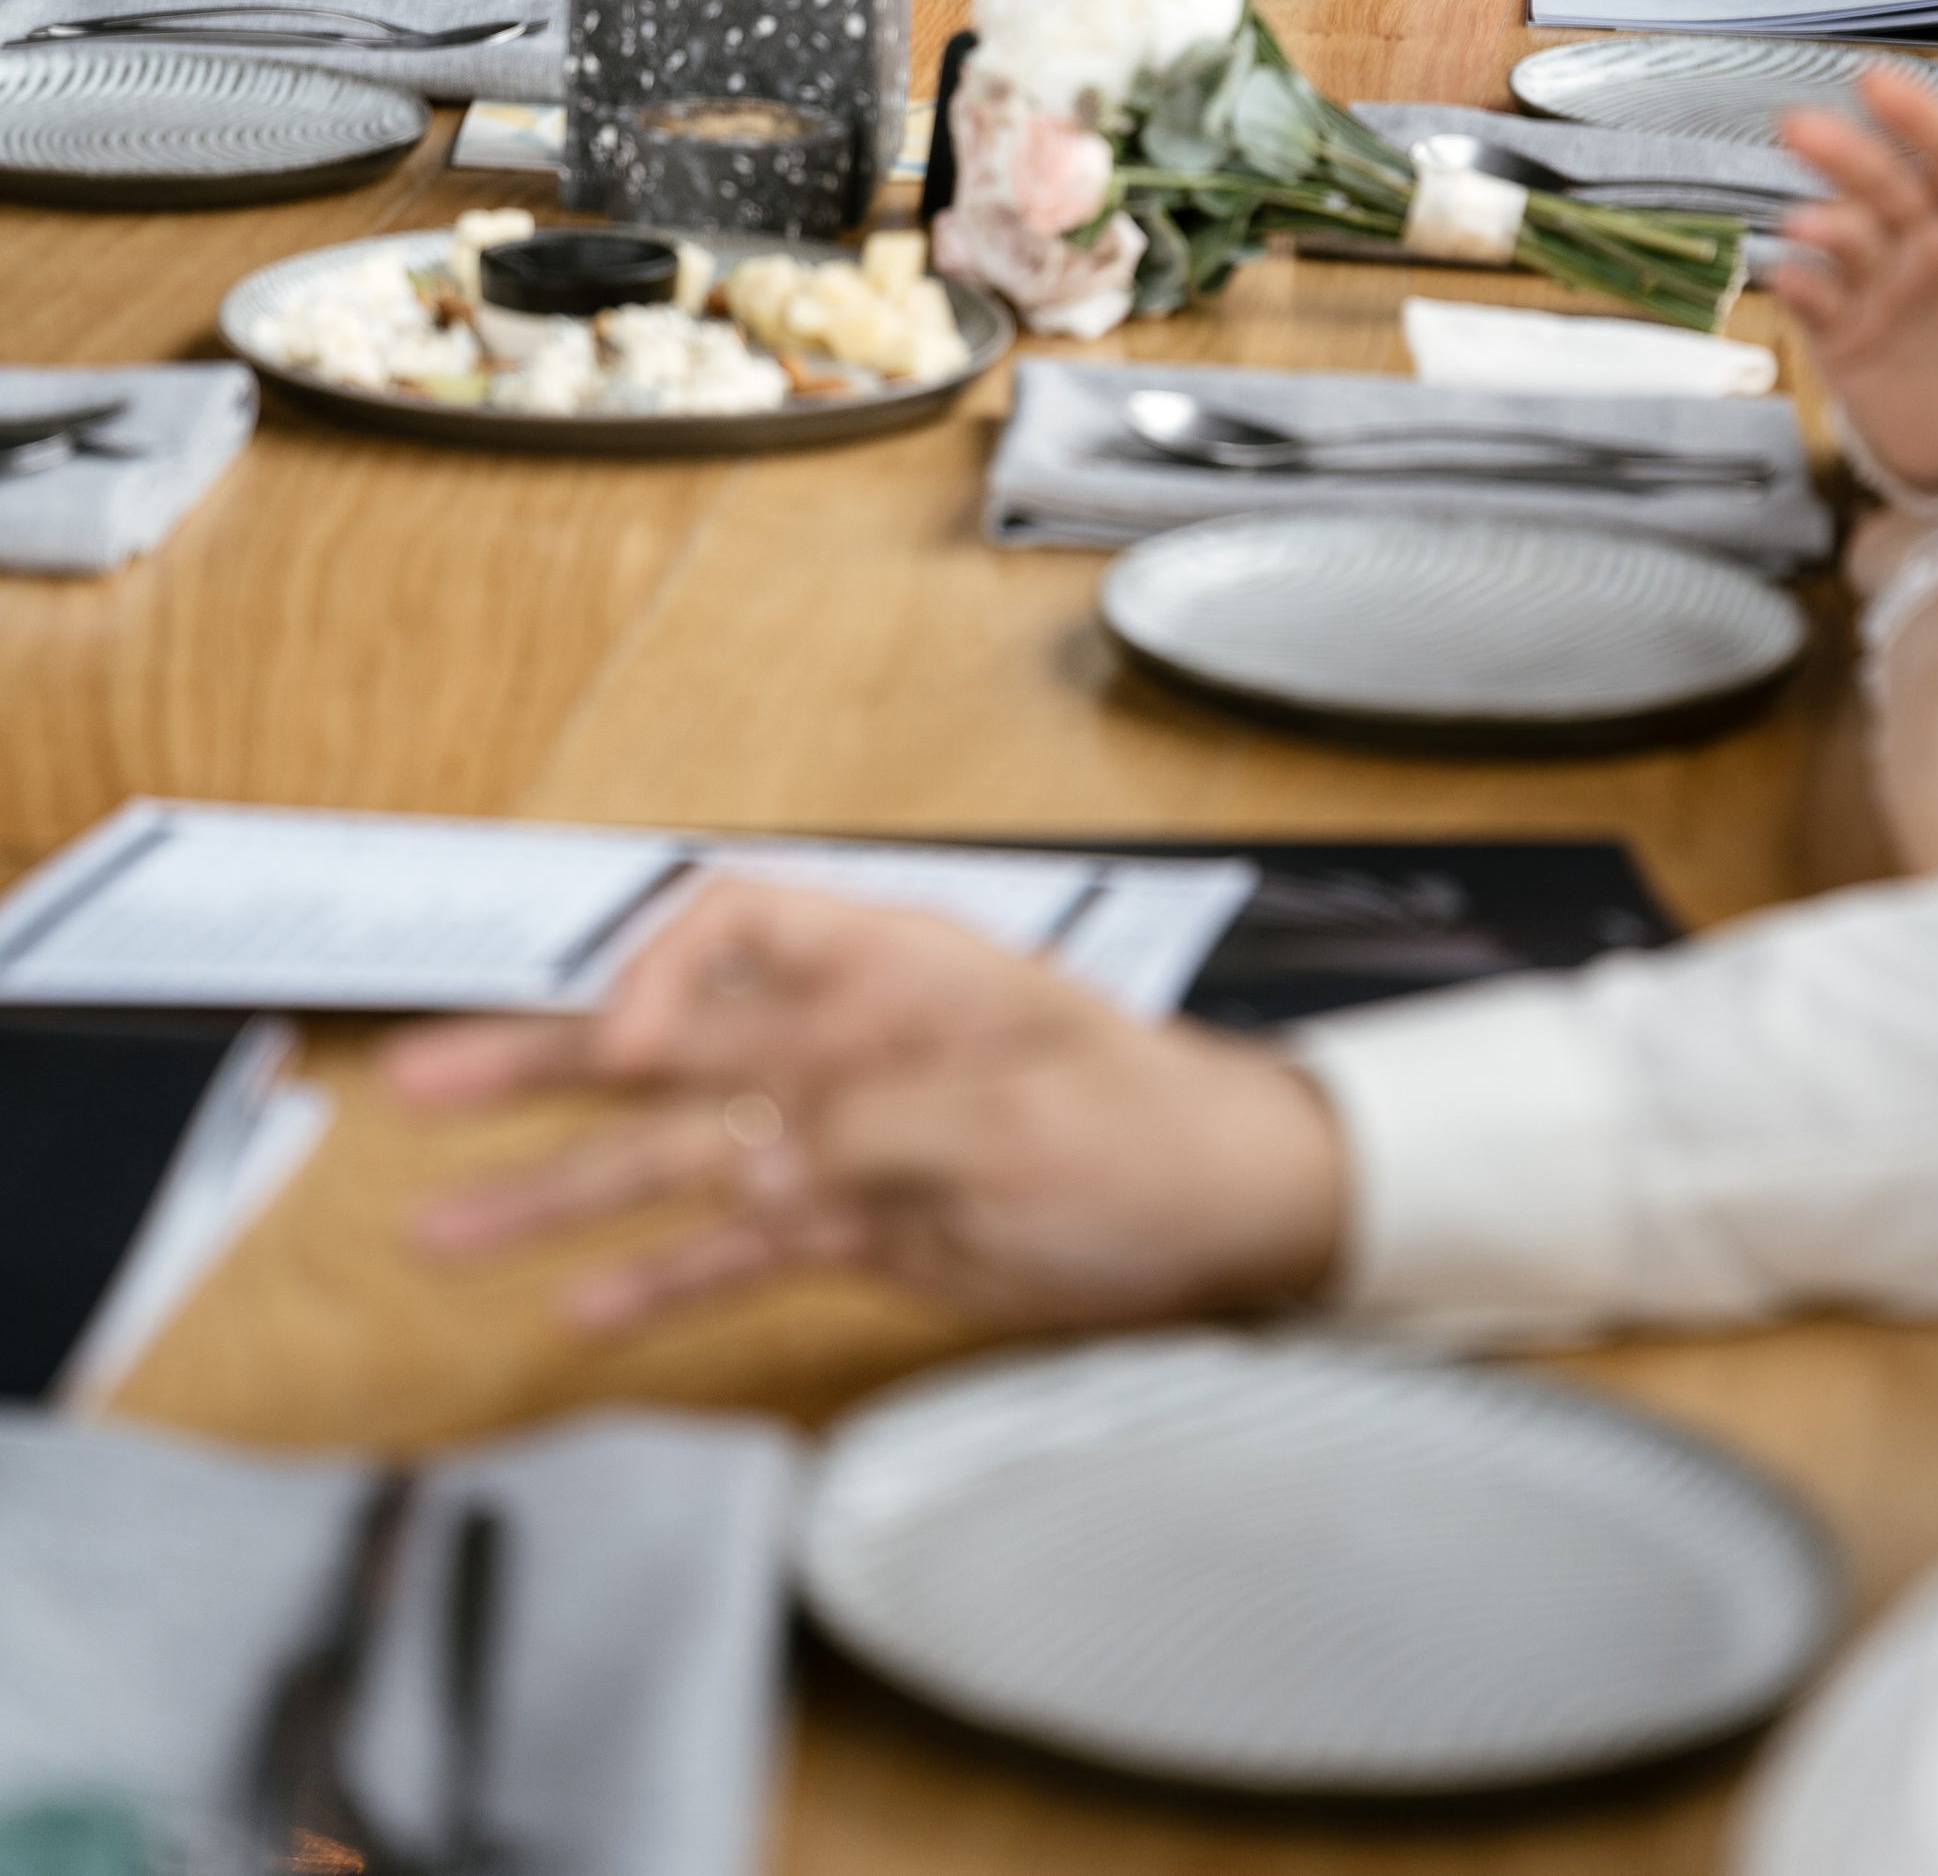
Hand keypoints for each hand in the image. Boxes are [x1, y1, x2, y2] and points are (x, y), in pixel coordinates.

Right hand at [386, 879, 1347, 1337]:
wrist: (1223, 1212)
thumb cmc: (1151, 1124)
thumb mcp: (1027, 1108)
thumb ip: (884, 1118)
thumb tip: (767, 1152)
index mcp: (886, 969)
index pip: (732, 925)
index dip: (660, 972)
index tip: (626, 1048)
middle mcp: (840, 1042)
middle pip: (662, 1042)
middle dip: (535, 1061)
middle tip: (414, 1084)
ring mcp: (835, 1137)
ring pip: (667, 1160)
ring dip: (556, 1192)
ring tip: (441, 1230)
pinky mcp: (851, 1226)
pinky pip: (725, 1249)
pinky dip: (653, 1280)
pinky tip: (575, 1312)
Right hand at [1767, 63, 1937, 488]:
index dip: (1921, 116)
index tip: (1875, 82)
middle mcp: (1935, 243)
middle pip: (1888, 184)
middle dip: (1845, 153)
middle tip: (1799, 127)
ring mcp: (1884, 283)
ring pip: (1847, 233)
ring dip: (1824, 223)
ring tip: (1804, 225)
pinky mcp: (1843, 330)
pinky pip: (1816, 300)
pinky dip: (1798, 286)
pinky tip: (1787, 276)